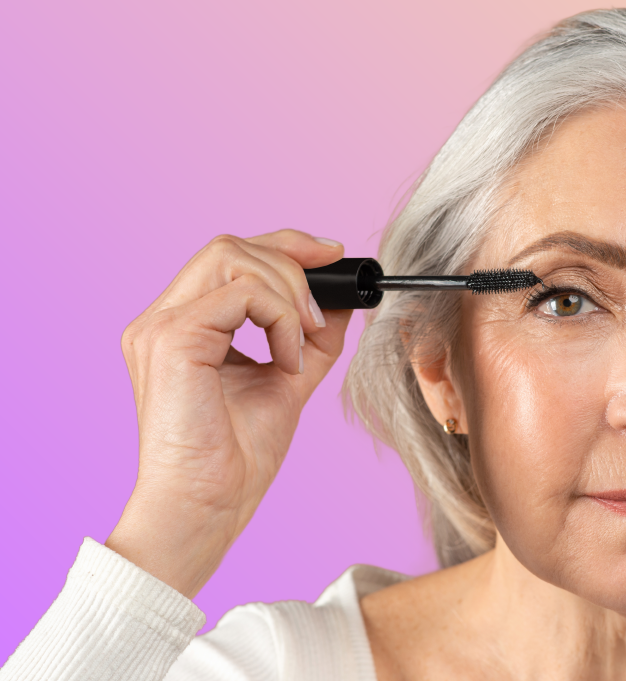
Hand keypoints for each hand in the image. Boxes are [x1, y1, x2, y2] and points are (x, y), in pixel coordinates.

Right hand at [105, 230, 350, 597]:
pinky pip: (243, 293)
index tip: (332, 254)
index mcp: (183, 325)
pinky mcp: (172, 338)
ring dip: (289, 292)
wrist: (209, 505)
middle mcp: (162, 319)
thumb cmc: (238, 457)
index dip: (284, 245)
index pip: (227, 257)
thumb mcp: (287, 380)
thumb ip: (309, 337)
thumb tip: (340, 301)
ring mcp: (160, 326)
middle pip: (228, 245)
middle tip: (326, 303)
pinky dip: (281, 319)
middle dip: (291, 258)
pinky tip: (288, 361)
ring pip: (233, 256)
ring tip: (304, 343)